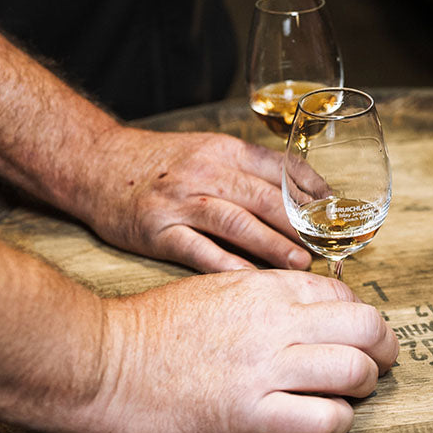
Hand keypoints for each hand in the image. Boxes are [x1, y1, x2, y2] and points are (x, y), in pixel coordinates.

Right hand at [82, 124, 319, 271]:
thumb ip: (251, 171)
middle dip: (301, 223)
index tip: (337, 212)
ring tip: (301, 263)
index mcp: (225, 150)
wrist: (95, 164)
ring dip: (273, 244)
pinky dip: (227, 266)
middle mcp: (206, 172)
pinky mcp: (157, 231)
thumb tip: (304, 197)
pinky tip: (252, 282)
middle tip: (327, 246)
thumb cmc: (161, 163)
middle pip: (265, 196)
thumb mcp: (209, 151)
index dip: (314, 190)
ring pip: (237, 222)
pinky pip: (198, 251)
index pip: (280, 167)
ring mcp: (180, 201)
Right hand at [87, 269, 397, 432]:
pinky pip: (322, 420)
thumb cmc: (156, 325)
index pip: (345, 294)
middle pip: (366, 327)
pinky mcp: (247, 414)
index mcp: (268, 289)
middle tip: (380, 363)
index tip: (355, 334)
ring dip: (364, 386)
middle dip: (384, 348)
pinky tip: (325, 420)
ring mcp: (264, 369)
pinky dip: (337, 423)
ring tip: (352, 393)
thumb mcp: (220, 288)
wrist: (102, 359)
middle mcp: (276, 323)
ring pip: (355, 372)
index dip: (360, 316)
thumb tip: (314, 308)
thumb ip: (270, 295)